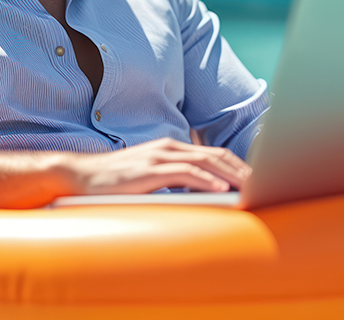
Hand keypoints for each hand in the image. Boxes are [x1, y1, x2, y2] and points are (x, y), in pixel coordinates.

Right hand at [56, 138, 251, 194]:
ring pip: (204, 162)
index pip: (211, 154)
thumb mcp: (149, 178)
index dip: (236, 165)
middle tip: (263, 183)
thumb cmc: (115, 182)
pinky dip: (206, 180)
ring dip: (230, 175)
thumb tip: (201, 194)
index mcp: (170, 148)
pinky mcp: (149, 170)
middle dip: (241, 169)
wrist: (80, 176)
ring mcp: (158, 157)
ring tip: (250, 187)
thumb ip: (173, 181)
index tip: (255, 179)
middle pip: (214, 155)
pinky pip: (184, 173)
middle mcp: (168, 148)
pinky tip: (221, 189)